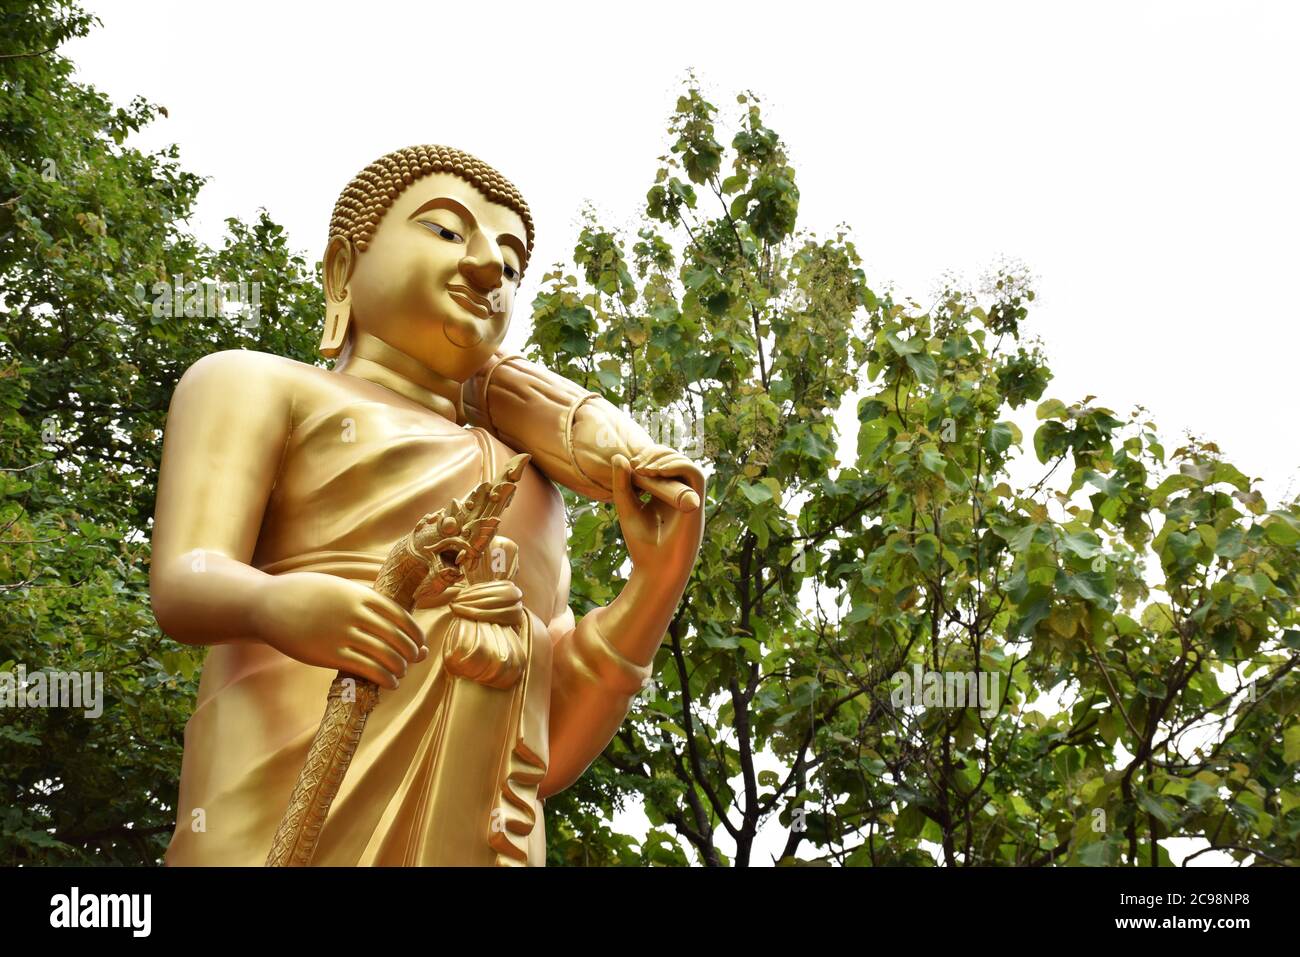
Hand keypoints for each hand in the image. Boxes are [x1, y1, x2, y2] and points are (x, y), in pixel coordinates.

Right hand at [249, 572, 426, 689]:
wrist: (269, 605)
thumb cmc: (306, 595)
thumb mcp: (339, 587)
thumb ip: (364, 601)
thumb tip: (392, 616)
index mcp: (360, 595)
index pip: (401, 616)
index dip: (415, 633)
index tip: (420, 642)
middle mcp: (355, 614)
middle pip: (396, 637)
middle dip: (411, 652)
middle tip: (414, 660)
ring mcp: (342, 634)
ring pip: (385, 655)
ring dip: (400, 667)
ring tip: (401, 673)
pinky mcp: (329, 655)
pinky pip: (367, 669)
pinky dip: (385, 678)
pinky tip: (390, 683)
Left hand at [610, 451, 704, 574]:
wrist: (655, 569)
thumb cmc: (642, 543)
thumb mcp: (627, 507)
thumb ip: (622, 483)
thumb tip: (619, 456)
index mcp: (665, 494)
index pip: (663, 464)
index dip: (649, 456)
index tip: (630, 464)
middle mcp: (680, 494)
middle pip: (675, 459)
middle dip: (656, 454)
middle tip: (636, 463)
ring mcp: (689, 498)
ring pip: (686, 463)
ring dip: (664, 458)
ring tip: (643, 467)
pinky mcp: (696, 503)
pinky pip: (695, 473)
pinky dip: (676, 466)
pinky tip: (655, 471)